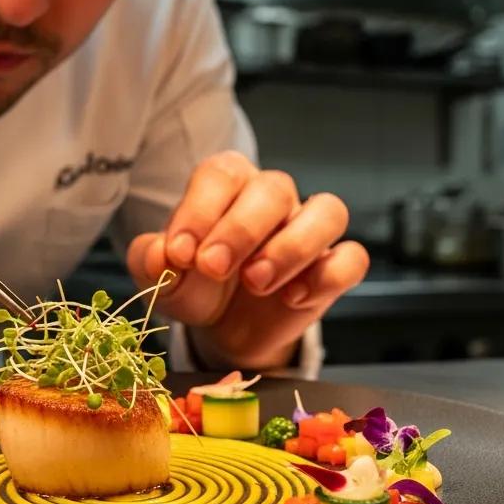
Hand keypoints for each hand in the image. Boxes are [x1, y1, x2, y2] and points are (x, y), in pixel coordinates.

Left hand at [126, 151, 368, 369]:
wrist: (226, 329)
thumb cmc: (197, 286)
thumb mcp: (164, 277)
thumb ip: (151, 260)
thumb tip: (159, 253)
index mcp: (228, 186)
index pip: (222, 174)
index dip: (200, 210)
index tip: (181, 253)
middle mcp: (273, 199)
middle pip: (275, 188)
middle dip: (241, 229)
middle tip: (213, 268)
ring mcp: (309, 230)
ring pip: (328, 211)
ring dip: (292, 247)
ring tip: (257, 282)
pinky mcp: (333, 268)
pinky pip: (351, 258)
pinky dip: (327, 276)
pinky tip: (293, 299)